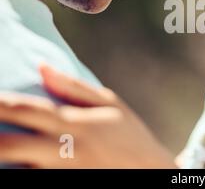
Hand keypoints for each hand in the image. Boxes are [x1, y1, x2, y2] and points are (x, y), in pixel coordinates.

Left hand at [0, 65, 176, 167]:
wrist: (149, 171)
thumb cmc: (129, 133)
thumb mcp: (109, 103)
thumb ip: (73, 86)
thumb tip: (42, 66)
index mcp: (73, 123)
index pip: (25, 109)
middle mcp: (62, 149)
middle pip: (7, 146)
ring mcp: (61, 173)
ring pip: (14, 169)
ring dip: (1, 157)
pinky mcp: (63, 185)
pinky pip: (30, 179)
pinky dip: (18, 171)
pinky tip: (11, 165)